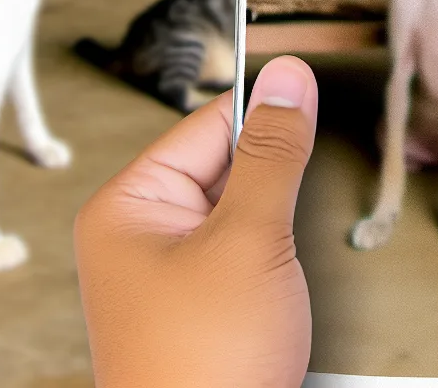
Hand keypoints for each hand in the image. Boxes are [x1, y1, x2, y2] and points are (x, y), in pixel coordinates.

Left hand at [74, 56, 318, 387]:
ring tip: (267, 283)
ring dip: (270, 234)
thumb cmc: (207, 365)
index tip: (311, 99)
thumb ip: (274, 153)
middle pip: (223, 170)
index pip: (206, 127)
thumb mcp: (249, 240)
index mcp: (126, 205)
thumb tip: (289, 77)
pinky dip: (266, 266)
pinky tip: (268, 300)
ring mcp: (162, 274)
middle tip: (276, 236)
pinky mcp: (191, 307)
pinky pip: (237, 257)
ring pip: (238, 216)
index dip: (262, 120)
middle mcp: (137, 233)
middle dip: (268, 193)